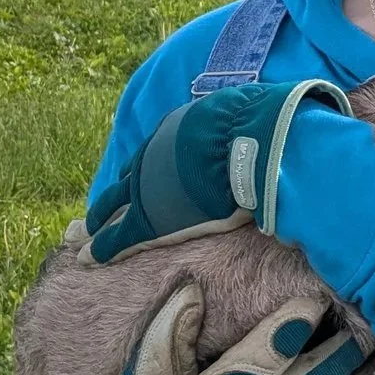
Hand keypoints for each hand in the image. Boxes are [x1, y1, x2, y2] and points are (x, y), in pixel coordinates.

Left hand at [84, 80, 350, 264]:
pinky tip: (91, 257)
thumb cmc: (263, 130)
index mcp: (179, 130)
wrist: (256, 144)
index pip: (157, 155)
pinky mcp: (149, 219)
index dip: (147, 172)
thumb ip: (254, 125)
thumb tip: (285, 120)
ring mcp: (148, 186)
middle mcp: (156, 154)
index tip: (138, 183)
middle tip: (98, 213)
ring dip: (101, 222)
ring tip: (88, 239)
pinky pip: (119, 235)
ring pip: (114, 206)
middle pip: (128, 179)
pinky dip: (104, 247)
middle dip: (114, 196)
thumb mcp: (252, 117)